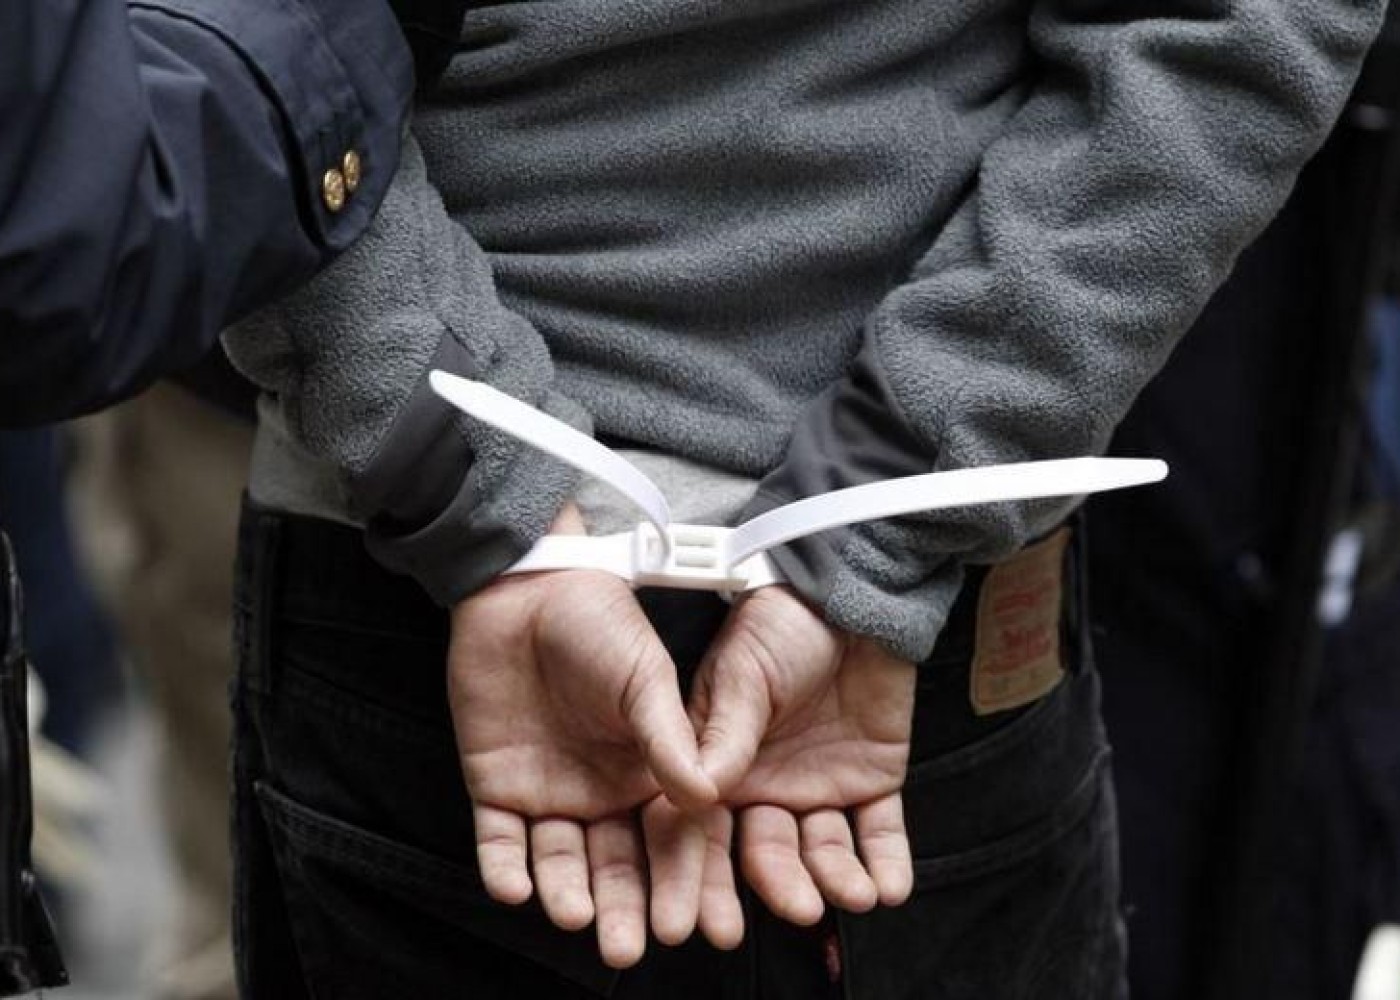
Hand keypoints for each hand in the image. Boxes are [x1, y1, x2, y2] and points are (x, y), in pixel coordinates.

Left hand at [447, 505, 715, 967]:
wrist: (523, 590)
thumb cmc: (599, 623)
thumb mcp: (645, 677)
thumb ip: (670, 737)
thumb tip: (706, 795)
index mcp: (650, 773)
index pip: (672, 842)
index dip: (683, 883)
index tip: (692, 924)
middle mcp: (603, 794)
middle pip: (617, 866)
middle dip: (623, 908)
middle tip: (627, 946)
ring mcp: (549, 794)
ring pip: (560, 862)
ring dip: (567, 893)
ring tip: (576, 916)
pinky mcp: (496, 788)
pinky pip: (499, 841)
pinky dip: (505, 866)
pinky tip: (515, 887)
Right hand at [685, 587, 916, 925]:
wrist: (855, 596)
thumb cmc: (782, 624)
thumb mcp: (743, 673)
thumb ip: (725, 731)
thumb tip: (697, 789)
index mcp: (720, 764)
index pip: (706, 830)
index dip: (705, 873)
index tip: (709, 914)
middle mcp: (766, 787)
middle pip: (768, 852)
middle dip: (780, 885)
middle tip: (796, 908)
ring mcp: (819, 787)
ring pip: (823, 851)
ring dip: (835, 879)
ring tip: (851, 894)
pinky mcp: (871, 782)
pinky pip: (879, 832)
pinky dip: (886, 863)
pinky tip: (888, 887)